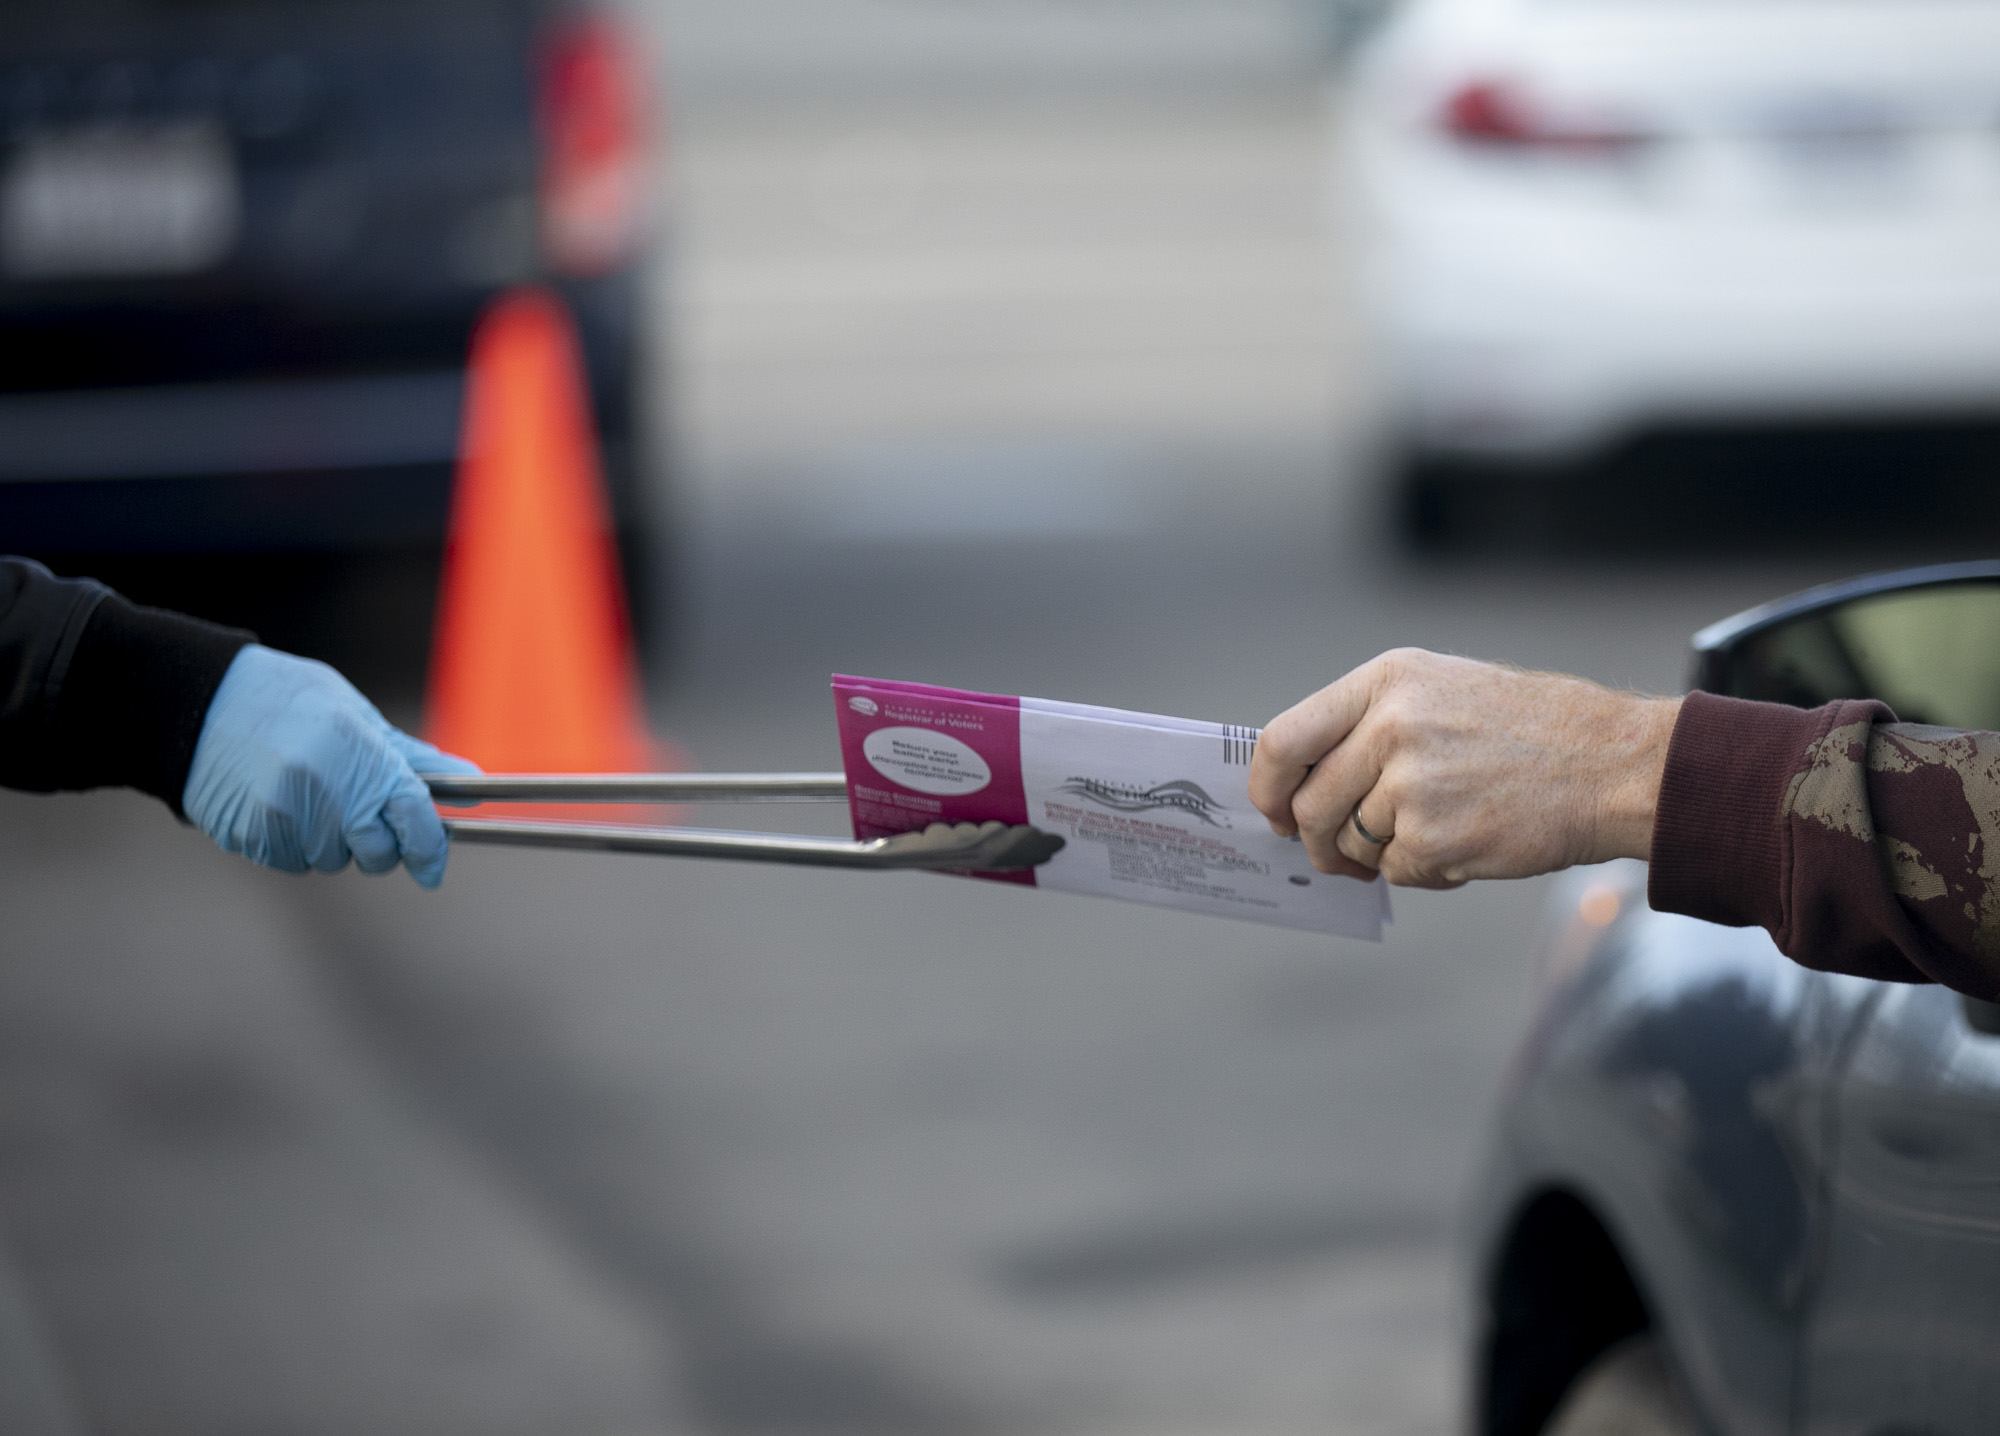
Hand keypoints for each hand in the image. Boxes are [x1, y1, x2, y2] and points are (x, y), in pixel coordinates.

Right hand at [183, 645, 479, 887]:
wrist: (198, 701)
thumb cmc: (286, 700)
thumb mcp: (354, 713)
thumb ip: (408, 757)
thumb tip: (469, 781)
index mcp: (357, 750)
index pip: (411, 814)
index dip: (430, 847)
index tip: (435, 868)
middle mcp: (323, 787)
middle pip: (376, 853)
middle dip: (377, 844)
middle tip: (357, 811)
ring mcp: (285, 815)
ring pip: (332, 860)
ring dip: (331, 841)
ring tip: (307, 794)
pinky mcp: (251, 836)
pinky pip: (293, 862)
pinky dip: (294, 845)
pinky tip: (279, 806)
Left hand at [1248, 649, 1679, 888]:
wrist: (1611, 764)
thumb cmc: (1529, 729)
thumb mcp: (1439, 691)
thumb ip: (1368, 726)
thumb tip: (1302, 786)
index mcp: (1385, 682)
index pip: (1283, 740)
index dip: (1268, 788)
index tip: (1275, 813)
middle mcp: (1390, 726)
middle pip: (1310, 804)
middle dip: (1319, 840)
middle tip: (1340, 853)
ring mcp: (1411, 784)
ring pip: (1352, 842)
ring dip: (1382, 853)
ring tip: (1437, 829)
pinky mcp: (1435, 837)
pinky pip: (1397, 871)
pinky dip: (1424, 871)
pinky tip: (1465, 846)